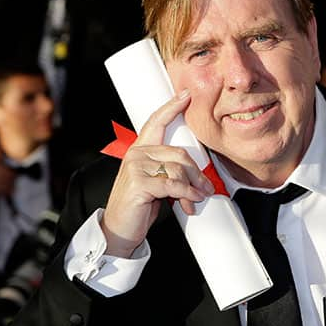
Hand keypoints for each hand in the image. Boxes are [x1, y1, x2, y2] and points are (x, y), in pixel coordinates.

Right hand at [101, 90, 214, 257]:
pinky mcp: (139, 184)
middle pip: (179, 153)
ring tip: (194, 200)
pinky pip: (173, 185)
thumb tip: (199, 176)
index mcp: (139, 150)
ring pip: (178, 170)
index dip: (172, 107)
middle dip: (197, 173)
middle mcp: (136, 154)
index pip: (156, 122)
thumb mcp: (155, 183)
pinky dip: (186, 194)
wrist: (119, 230)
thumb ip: (169, 171)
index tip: (186, 95)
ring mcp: (135, 168)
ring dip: (192, 188)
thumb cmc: (139, 206)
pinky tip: (189, 203)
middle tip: (205, 188)